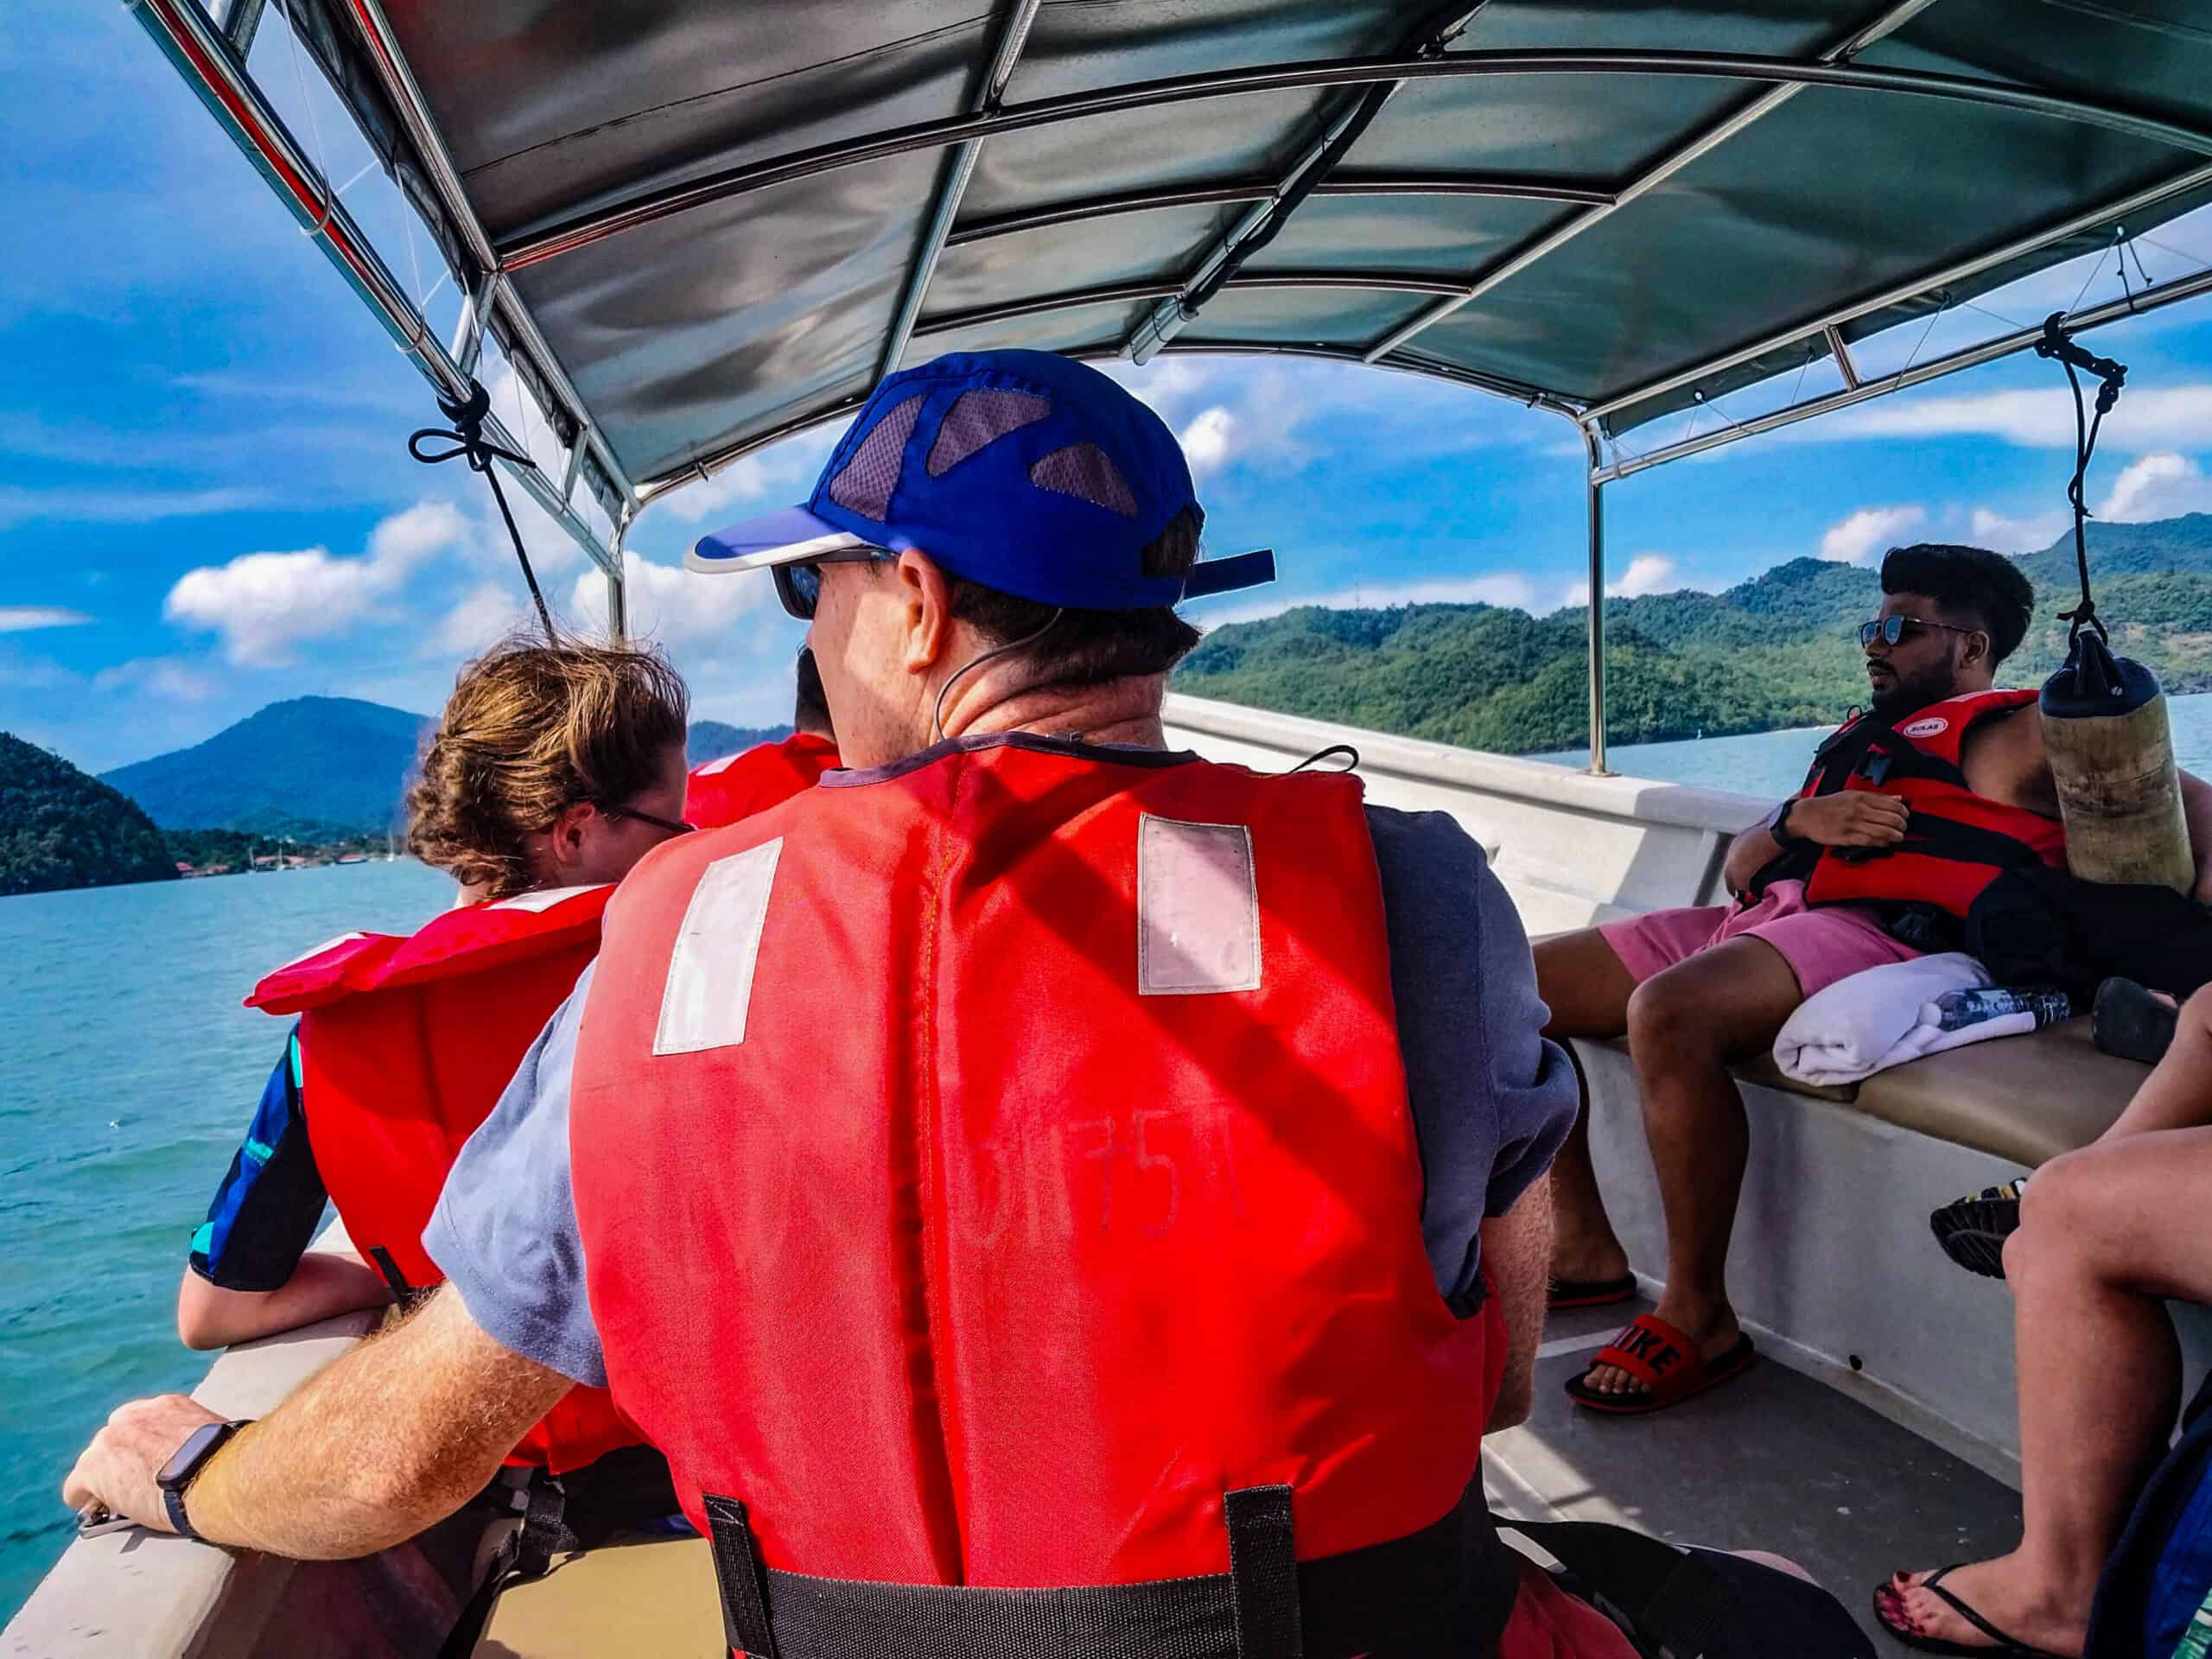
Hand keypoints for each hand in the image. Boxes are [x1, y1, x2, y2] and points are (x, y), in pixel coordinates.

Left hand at [62, 1395, 221, 1534]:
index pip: (139, 1424)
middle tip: (139, 1486)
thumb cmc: (225, 1462)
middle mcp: (132, 1416)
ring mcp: (108, 1440)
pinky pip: (76, 1489)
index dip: (141, 1449)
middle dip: (122, 1462)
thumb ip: (191, 1437)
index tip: (150, 1465)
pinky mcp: (92, 1469)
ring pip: (93, 1464)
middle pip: (112, 1442)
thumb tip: (194, 1455)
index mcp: (165, 1405)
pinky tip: (101, 1511)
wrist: (216, 1476)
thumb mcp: (211, 1436)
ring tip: (124, 1503)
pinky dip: (87, 1501)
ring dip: (106, 1481)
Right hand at [1788, 792, 1908, 848]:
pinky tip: (1885, 843)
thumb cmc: (1830, 805)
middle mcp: (1858, 809)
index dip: (1903, 812)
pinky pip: (1869, 841)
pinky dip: (1881, 843)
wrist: (1806, 815)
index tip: (1905, 816)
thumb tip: (1898, 799)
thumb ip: (1876, 797)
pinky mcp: (1846, 837)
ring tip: (1898, 837)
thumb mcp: (1852, 795)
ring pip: (1883, 831)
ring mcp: (1852, 824)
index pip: (1892, 804)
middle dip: (1902, 825)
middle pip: (1890, 818)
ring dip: (1895, 836)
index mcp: (1861, 797)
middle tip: (1903, 828)